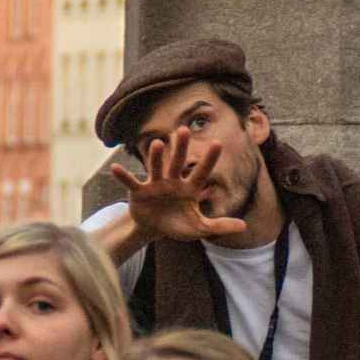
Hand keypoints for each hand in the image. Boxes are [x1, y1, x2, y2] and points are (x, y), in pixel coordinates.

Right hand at [109, 127, 247, 242]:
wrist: (155, 228)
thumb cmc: (179, 224)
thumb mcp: (200, 228)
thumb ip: (220, 226)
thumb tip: (245, 226)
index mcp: (190, 188)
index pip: (202, 172)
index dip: (209, 159)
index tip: (218, 143)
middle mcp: (173, 181)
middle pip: (178, 162)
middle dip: (181, 148)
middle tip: (183, 130)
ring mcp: (155, 185)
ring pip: (156, 168)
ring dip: (156, 157)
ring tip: (158, 144)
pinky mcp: (139, 192)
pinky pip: (131, 183)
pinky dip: (123, 177)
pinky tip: (114, 168)